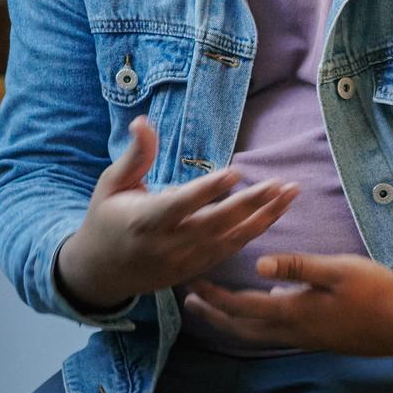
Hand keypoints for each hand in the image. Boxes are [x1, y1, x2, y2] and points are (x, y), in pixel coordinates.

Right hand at [56, 117, 299, 310]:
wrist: (102, 271)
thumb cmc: (106, 218)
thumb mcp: (112, 184)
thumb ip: (135, 155)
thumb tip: (143, 120)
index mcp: (145, 220)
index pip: (181, 204)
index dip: (209, 190)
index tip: (236, 171)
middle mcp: (168, 243)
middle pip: (216, 223)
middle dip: (250, 204)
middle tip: (279, 184)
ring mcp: (185, 260)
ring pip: (231, 239)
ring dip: (264, 217)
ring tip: (290, 193)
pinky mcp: (197, 268)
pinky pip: (231, 250)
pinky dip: (255, 231)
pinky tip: (276, 212)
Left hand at [182, 252, 392, 355]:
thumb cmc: (377, 292)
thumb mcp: (339, 270)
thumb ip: (298, 267)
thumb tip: (258, 266)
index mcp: (293, 312)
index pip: (240, 306)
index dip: (212, 295)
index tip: (191, 281)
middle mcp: (293, 331)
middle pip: (240, 329)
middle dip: (213, 315)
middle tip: (189, 300)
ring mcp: (305, 338)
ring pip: (256, 336)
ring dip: (231, 322)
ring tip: (214, 309)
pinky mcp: (317, 338)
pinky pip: (273, 335)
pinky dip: (255, 325)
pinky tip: (262, 310)